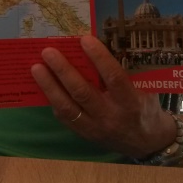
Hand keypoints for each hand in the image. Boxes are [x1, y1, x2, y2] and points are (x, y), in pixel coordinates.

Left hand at [30, 36, 177, 159]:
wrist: (146, 143)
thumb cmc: (145, 107)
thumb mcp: (144, 90)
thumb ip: (124, 73)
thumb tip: (96, 47)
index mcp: (130, 103)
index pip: (114, 78)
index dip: (99, 58)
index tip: (84, 39)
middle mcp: (111, 117)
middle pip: (82, 93)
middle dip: (63, 71)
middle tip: (48, 52)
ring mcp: (95, 128)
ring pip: (67, 107)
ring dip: (49, 86)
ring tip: (36, 67)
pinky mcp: (84, 135)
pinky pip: (64, 117)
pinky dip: (53, 99)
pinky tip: (43, 84)